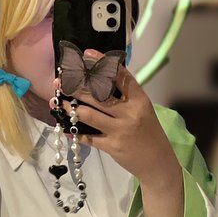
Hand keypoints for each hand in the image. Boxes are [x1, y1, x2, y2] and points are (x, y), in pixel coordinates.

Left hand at [61, 53, 180, 185]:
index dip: (102, 63)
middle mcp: (129, 113)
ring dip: (71, 108)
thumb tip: (100, 79)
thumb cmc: (148, 132)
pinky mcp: (112, 146)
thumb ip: (126, 96)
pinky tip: (65, 127)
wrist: (158, 162)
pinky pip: (88, 137)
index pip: (120, 76)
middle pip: (98, 95)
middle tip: (62, 81)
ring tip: (59, 102)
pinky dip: (75, 132)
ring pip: (89, 114)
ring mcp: (120, 130)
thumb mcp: (142, 109)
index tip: (86, 54)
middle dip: (76, 87)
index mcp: (139, 100)